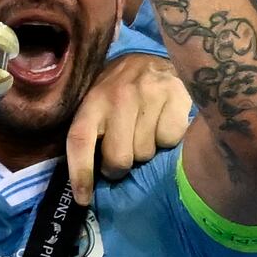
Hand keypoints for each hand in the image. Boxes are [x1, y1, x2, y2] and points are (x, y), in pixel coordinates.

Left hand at [66, 49, 192, 184]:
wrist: (154, 58)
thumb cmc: (120, 91)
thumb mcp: (98, 104)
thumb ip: (92, 133)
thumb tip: (85, 184)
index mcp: (93, 100)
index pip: (80, 140)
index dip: (81, 174)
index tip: (84, 199)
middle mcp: (119, 95)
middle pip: (119, 159)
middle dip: (119, 166)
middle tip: (124, 153)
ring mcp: (149, 93)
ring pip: (146, 154)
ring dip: (145, 151)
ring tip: (144, 130)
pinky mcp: (176, 95)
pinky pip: (169, 141)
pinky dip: (167, 140)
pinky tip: (163, 122)